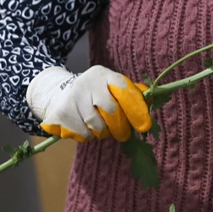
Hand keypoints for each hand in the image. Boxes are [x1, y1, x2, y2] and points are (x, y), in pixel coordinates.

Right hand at [26, 65, 151, 141]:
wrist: (60, 93)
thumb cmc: (96, 93)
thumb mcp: (113, 88)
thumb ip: (132, 94)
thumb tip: (153, 101)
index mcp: (105, 75)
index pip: (125, 91)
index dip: (136, 109)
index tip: (145, 126)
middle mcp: (87, 82)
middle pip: (111, 110)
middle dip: (121, 127)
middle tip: (124, 135)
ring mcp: (72, 97)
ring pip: (96, 125)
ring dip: (103, 132)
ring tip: (102, 128)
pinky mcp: (61, 113)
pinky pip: (82, 133)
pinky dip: (88, 136)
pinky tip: (86, 128)